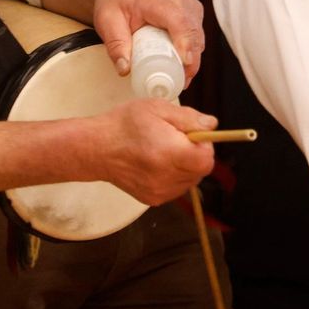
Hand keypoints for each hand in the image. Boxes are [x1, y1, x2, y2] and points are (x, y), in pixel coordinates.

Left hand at [93, 0, 206, 84]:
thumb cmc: (116, 2)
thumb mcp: (107, 22)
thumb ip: (115, 45)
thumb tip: (125, 69)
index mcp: (156, 0)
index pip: (178, 20)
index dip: (185, 42)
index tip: (185, 63)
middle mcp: (179, 0)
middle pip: (193, 32)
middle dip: (191, 61)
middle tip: (180, 84)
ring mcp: (189, 6)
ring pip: (199, 36)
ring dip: (192, 59)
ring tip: (179, 80)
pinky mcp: (193, 14)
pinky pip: (198, 36)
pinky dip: (192, 53)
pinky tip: (181, 67)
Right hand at [94, 97, 216, 204]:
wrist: (96, 148)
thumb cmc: (124, 124)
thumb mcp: (158, 108)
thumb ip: (189, 118)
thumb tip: (211, 125)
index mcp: (169, 154)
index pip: (206, 160)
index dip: (204, 145)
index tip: (192, 135)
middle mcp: (166, 177)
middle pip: (200, 170)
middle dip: (195, 154)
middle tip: (176, 139)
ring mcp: (159, 192)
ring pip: (190, 180)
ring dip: (186, 165)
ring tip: (165, 150)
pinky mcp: (153, 199)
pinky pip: (176, 188)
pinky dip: (174, 175)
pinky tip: (158, 162)